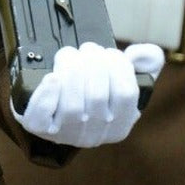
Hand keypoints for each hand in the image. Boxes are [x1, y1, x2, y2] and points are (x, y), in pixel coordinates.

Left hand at [11, 42, 164, 147]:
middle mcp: (93, 134)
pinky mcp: (39, 128)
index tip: (109, 53)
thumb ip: (145, 63)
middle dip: (93, 62)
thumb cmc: (92, 89)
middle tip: (87, 50)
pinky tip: (51, 78)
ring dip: (71, 69)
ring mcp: (65, 134)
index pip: (126, 94)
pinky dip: (46, 95)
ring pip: (72, 104)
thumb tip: (144, 53)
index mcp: (119, 125)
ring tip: (70, 55)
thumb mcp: (122, 77)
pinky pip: (42, 117)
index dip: (119, 67)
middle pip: (98, 96)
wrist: (54, 108)